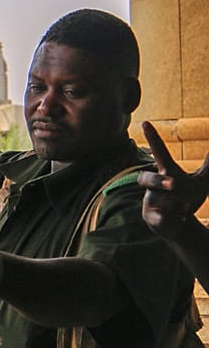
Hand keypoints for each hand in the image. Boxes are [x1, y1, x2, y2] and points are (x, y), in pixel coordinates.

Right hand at [138, 121, 208, 238]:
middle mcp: (155, 186)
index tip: (145, 122)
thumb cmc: (188, 197)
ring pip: (158, 200)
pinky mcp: (151, 217)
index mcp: (167, 173)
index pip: (158, 152)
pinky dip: (174, 219)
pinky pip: (160, 217)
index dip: (152, 138)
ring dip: (175, 204)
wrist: (179, 224)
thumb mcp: (202, 181)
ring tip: (186, 208)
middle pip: (146, 178)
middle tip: (173, 184)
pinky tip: (181, 220)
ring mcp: (151, 201)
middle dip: (158, 181)